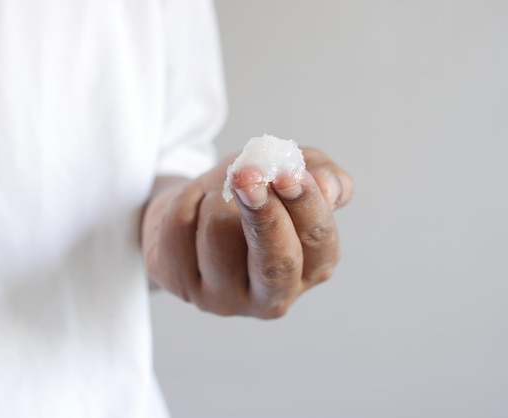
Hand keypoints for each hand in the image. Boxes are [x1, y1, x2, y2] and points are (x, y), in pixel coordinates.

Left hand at [141, 147, 353, 318]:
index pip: (317, 239)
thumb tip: (329, 188)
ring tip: (218, 200)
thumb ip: (325, 177)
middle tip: (248, 174)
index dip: (304, 204)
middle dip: (263, 211)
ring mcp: (224, 298)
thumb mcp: (291, 177)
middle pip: (275, 258)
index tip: (287, 173)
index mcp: (312, 268)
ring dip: (217, 197)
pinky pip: (178, 226)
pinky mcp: (181, 286)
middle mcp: (273, 296)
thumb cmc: (252, 197)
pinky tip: (191, 210)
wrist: (194, 208)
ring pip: (219, 231)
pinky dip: (185, 199)